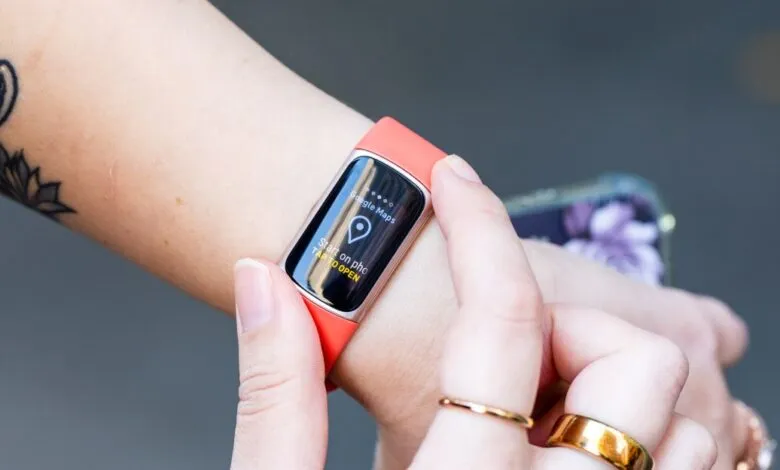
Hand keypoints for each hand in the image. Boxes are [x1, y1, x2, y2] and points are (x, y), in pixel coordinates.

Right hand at [228, 156, 716, 468]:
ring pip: (695, 425)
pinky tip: (576, 446)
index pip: (498, 318)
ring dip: (621, 385)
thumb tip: (267, 283)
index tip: (453, 180)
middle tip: (509, 346)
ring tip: (540, 402)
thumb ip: (273, 398)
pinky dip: (664, 444)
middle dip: (573, 327)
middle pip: (636, 361)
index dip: (474, 225)